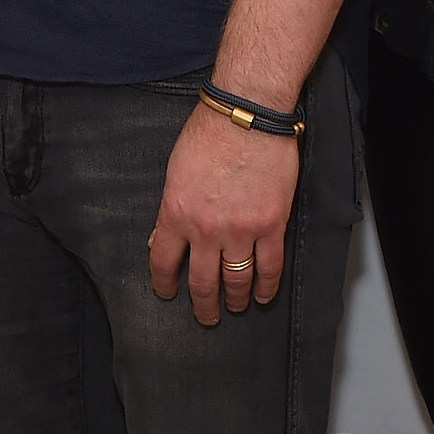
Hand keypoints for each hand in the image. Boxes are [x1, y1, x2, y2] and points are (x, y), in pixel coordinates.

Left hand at [147, 101, 298, 325]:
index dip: (164, 285)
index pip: (164, 263)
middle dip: (203, 306)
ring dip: (235, 300)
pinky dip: (266, 287)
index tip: (167, 294)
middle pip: (202, 283)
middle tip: (206, 317)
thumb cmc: (208, 134)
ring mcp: (240, 230)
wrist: (247, 116)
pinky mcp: (271, 225)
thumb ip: (170, 209)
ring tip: (236, 307)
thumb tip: (162, 239)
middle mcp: (206, 230)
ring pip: (237, 281)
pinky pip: (269, 267)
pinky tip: (263, 295)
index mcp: (176, 214)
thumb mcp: (175, 172)